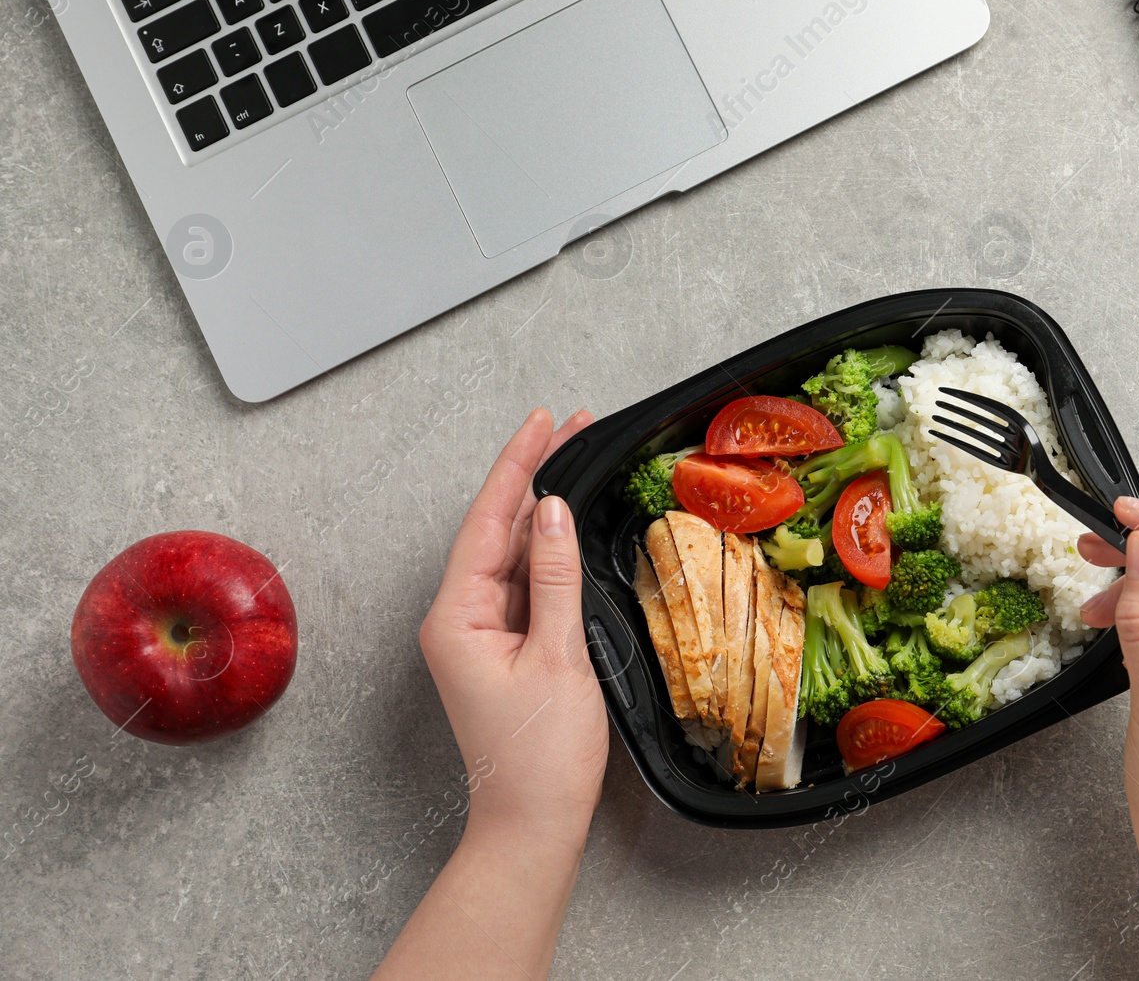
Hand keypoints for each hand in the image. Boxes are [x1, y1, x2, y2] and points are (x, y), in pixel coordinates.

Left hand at [375, 409, 607, 980]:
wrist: (532, 823)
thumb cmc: (540, 756)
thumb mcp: (557, 656)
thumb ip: (556, 578)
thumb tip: (555, 512)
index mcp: (456, 616)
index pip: (488, 521)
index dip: (517, 466)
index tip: (542, 423)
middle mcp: (457, 618)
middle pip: (496, 529)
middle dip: (532, 475)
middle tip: (570, 426)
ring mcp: (477, 633)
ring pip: (510, 554)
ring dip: (542, 510)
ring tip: (574, 459)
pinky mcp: (501, 647)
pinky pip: (523, 584)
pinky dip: (547, 551)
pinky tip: (567, 524)